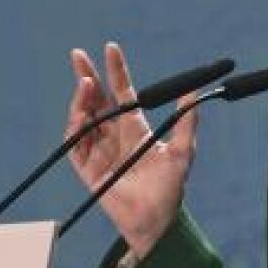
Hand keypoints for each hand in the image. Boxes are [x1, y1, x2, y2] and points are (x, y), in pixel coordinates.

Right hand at [65, 42, 198, 256]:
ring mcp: (99, 150)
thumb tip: (193, 94)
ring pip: (84, 117)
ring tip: (86, 84)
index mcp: (135, 127)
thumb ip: (186, 123)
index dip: (115, 70)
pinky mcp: (87, 168)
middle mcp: (114, 134)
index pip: (122, 92)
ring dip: (82, 99)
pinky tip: (80, 115)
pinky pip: (75, 144)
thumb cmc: (170, 188)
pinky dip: (75, 128)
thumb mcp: (182, 152)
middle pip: (97, 99)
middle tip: (78, 55)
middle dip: (86, 76)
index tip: (111, 48)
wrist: (156, 220)